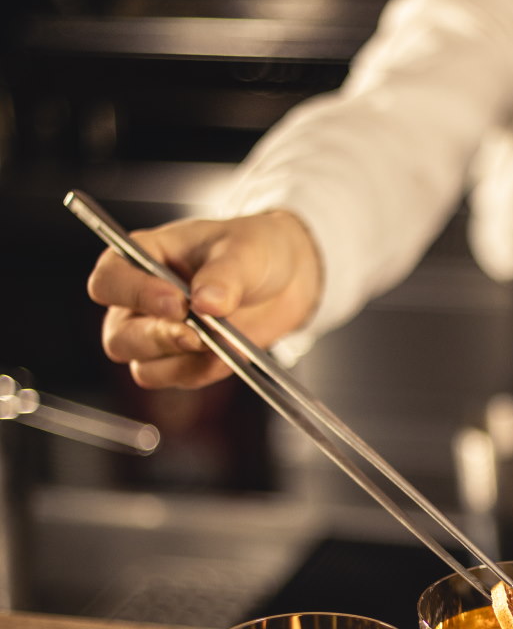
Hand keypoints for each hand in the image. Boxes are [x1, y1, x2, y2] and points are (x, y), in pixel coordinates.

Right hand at [87, 211, 322, 388]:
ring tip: (222, 341)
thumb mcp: (246, 249)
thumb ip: (225, 274)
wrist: (287, 278)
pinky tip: (230, 353)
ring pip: (144, 368)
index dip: (135, 295)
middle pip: (119, 337)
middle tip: (198, 333)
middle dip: (158, 340)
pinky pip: (181, 379)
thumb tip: (207, 302)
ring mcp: (159, 336)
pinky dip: (205, 371)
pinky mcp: (184, 362)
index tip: (177, 302)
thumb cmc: (254, 249)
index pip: (109, 281)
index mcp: (142, 256)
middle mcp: (140, 301)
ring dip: (182, 362)